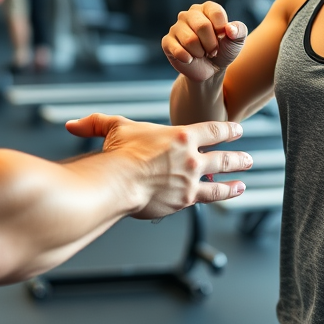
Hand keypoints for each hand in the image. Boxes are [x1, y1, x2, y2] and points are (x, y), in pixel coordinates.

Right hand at [65, 114, 250, 218]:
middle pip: (223, 155)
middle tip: (249, 157)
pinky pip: (210, 197)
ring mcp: (191, 180)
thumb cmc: (118, 155)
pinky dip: (223, 194)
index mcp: (181, 135)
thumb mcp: (113, 129)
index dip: (227, 129)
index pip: (212, 130)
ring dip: (235, 177)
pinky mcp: (185, 200)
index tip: (237, 130)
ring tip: (244, 179)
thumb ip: (97, 123)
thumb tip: (73, 124)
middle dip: (238, 157)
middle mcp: (191, 157)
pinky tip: (230, 193)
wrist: (119, 182)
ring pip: (222, 178)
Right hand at [161, 2, 247, 82]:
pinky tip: (190, 59)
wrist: (211, 70)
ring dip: (200, 53)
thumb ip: (239, 31)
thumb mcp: (237, 41)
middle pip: (202, 26)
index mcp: (206, 8)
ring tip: (201, 53)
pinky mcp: (167, 42)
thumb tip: (229, 29)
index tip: (222, 38)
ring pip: (190, 40)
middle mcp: (188, 14)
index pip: (215, 12)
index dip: (222, 30)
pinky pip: (177, 50)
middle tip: (212, 50)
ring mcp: (176, 27)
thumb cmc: (224, 50)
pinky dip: (188, 59)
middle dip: (211, 44)